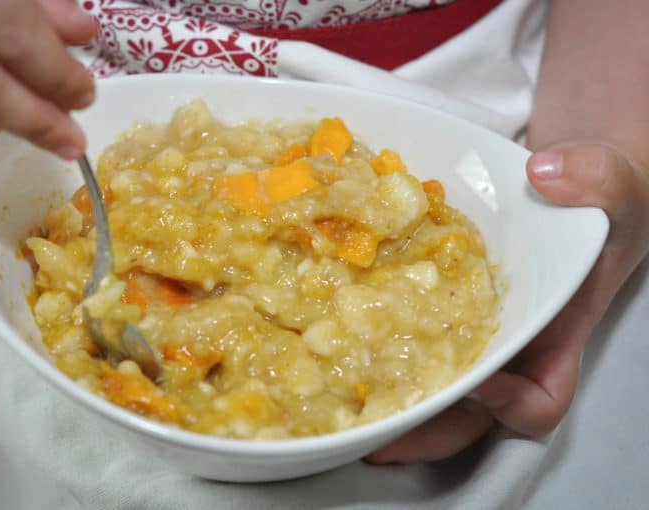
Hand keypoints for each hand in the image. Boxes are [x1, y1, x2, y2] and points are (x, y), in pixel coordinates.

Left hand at [366, 142, 648, 462]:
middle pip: (467, 410)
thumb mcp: (612, 186)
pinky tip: (327, 326)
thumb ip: (598, 179)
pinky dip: (368, 332)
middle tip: (374, 436)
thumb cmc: (595, 203)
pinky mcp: (427, 298)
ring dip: (386, 393)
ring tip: (340, 405)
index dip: (511, 405)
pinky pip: (398, 326)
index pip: (540, 397)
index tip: (478, 384)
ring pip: (424, 376)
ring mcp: (460, 324)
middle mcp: (501, 341)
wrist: (561, 187)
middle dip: (423, 427)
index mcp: (551, 333)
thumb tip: (548, 173)